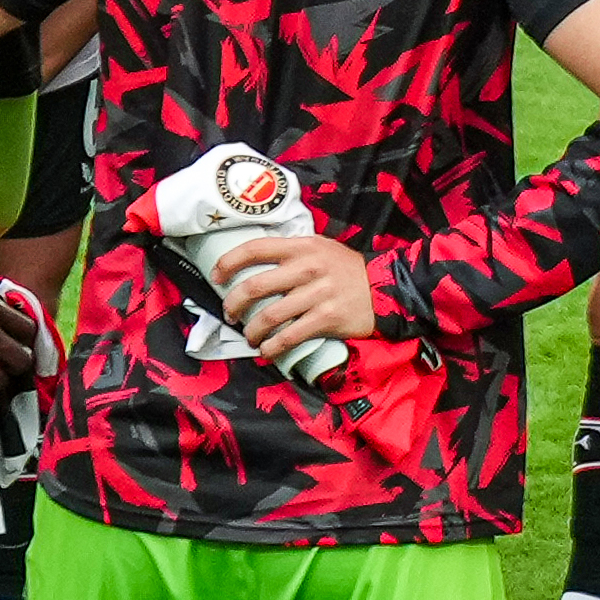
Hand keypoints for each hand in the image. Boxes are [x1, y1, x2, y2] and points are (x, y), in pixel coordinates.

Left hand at [203, 234, 386, 360]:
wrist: (383, 288)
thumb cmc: (345, 268)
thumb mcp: (320, 248)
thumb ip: (291, 252)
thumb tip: (254, 262)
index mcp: (301, 246)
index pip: (254, 248)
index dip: (229, 262)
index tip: (216, 277)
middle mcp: (306, 268)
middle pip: (254, 286)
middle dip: (233, 304)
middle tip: (229, 315)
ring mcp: (317, 294)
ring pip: (269, 316)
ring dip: (252, 331)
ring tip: (250, 337)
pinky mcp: (326, 318)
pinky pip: (290, 336)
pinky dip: (273, 348)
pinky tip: (266, 352)